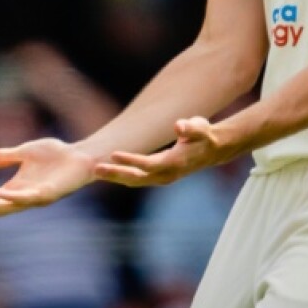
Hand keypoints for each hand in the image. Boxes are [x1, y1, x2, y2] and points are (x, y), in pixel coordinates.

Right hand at [0, 137, 96, 217]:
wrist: (79, 155)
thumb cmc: (55, 154)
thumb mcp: (24, 152)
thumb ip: (5, 157)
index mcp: (19, 187)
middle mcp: (27, 194)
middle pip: (4, 206)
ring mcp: (38, 196)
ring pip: (14, 205)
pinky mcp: (50, 193)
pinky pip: (30, 197)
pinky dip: (14, 197)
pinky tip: (2, 193)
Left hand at [94, 116, 233, 186]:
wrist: (212, 151)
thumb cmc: (204, 135)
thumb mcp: (201, 127)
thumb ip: (191, 127)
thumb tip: (178, 126)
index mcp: (175, 163)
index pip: (149, 164)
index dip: (131, 160)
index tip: (113, 154)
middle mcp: (167, 174)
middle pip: (138, 178)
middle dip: (116, 174)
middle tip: (96, 169)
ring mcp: (162, 178)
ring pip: (135, 181)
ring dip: (115, 177)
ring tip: (95, 170)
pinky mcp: (157, 177)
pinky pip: (136, 179)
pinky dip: (121, 176)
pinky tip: (107, 171)